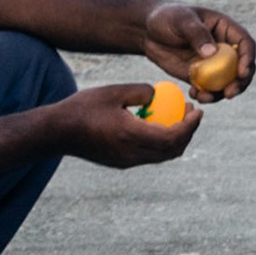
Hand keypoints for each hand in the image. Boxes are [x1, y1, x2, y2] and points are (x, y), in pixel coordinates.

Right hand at [53, 84, 202, 168]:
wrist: (57, 132)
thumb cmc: (83, 108)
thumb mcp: (113, 91)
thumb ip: (140, 92)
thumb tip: (158, 95)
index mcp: (131, 135)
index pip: (172, 136)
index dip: (190, 125)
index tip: (198, 110)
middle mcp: (132, 154)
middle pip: (172, 150)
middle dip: (188, 133)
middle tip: (192, 113)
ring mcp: (127, 161)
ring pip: (162, 156)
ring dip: (176, 139)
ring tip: (179, 118)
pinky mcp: (121, 163)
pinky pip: (150, 156)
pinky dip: (162, 143)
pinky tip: (158, 124)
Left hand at [141, 3, 255, 101]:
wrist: (147, 31)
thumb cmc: (166, 17)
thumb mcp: (181, 20)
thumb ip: (196, 34)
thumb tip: (212, 53)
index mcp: (225, 29)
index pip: (245, 44)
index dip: (248, 58)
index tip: (241, 73)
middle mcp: (223, 47)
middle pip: (242, 67)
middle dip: (240, 83)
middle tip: (229, 94)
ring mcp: (213, 63)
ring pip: (227, 82)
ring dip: (222, 94)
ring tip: (205, 98)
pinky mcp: (200, 76)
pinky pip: (210, 89)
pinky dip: (206, 96)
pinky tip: (194, 95)